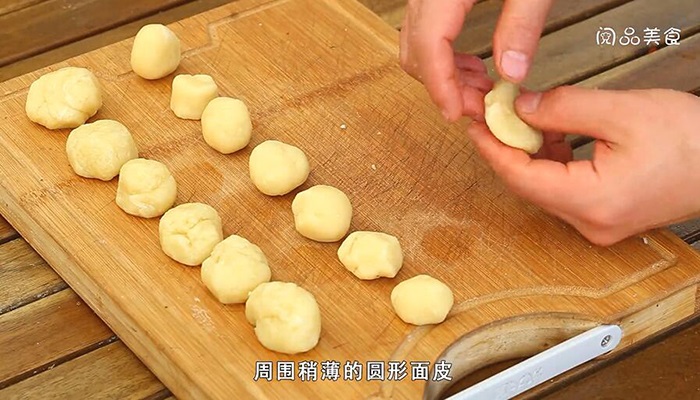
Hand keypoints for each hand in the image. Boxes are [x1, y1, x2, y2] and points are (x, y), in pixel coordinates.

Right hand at [399, 0, 552, 121]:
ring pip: (417, 42)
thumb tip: (512, 73)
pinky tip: (473, 64)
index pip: (428, 46)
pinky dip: (444, 55)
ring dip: (443, 73)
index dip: (440, 86)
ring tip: (481, 89)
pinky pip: (426, 29)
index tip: (457, 114)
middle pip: (415, 50)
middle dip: (442, 85)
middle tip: (479, 106)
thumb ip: (522, 23)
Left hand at [467, 86, 699, 245]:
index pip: (521, 178)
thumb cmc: (691, 140)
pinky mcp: (604, 217)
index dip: (492, 148)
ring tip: (519, 118)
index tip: (475, 123)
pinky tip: (549, 136)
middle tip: (491, 116)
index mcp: (593, 201)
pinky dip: (551, 164)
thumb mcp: (622, 111)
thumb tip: (520, 107)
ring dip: (528, 154)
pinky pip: (563, 192)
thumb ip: (563, 108)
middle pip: (528, 186)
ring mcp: (597, 225)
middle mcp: (590, 222)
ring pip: (544, 189)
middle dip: (506, 148)